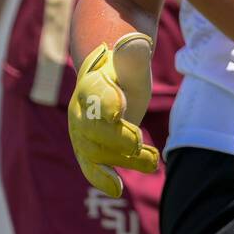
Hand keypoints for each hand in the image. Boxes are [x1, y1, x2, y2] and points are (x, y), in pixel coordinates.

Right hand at [68, 33, 158, 197]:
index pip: (95, 95)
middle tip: (140, 142)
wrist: (110, 74)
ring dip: (123, 159)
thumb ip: (133, 54)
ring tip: (153, 161)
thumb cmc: (124, 65)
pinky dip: (102, 178)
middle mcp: (81, 109)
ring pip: (97, 150)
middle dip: (117, 137)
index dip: (106, 103)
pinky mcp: (90, 148)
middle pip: (94, 128)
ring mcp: (82, 131)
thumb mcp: (131, 56)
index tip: (119, 111)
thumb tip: (134, 44)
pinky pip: (91, 166)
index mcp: (91, 83)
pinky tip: (117, 190)